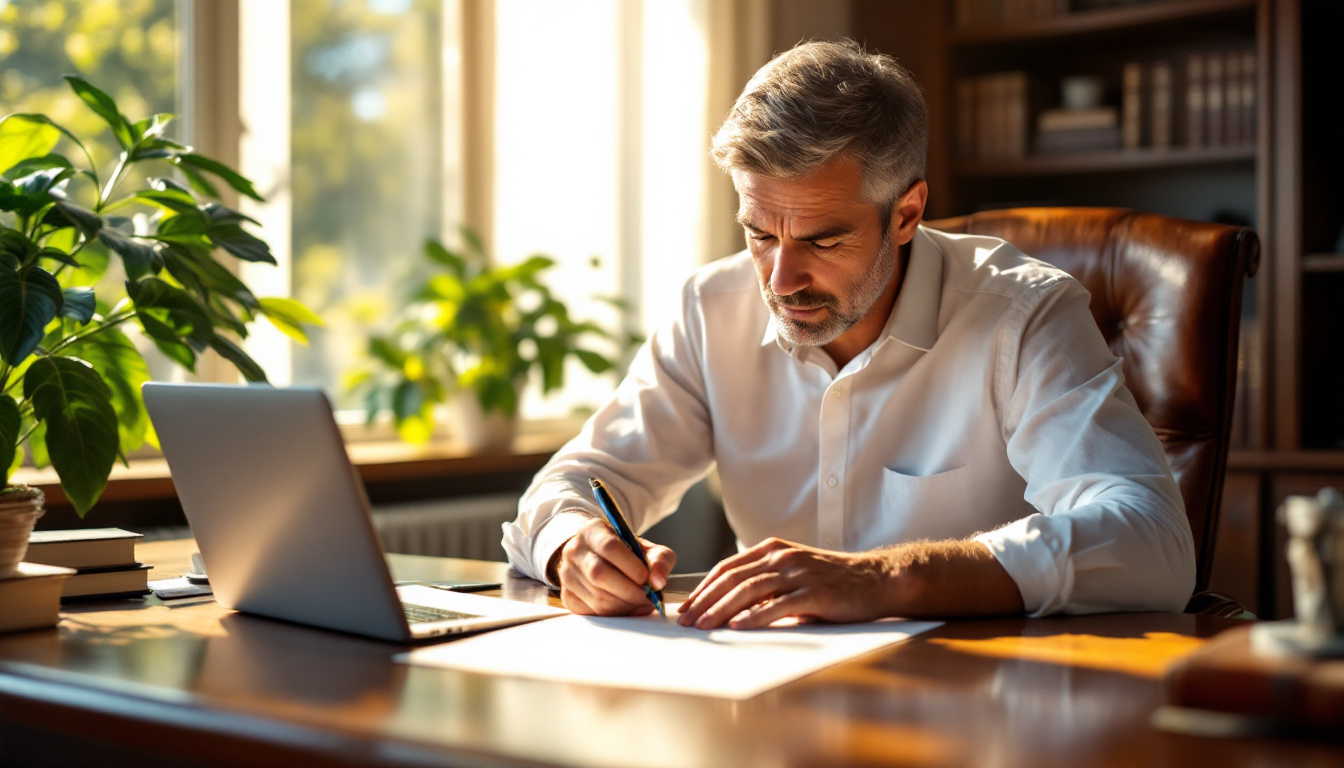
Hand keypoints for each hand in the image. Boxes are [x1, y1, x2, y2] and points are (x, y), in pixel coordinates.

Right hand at [551, 517, 675, 615]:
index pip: (609, 546)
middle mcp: (574, 551)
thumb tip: (658, 581)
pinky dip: (615, 614)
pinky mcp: (568, 596)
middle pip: (599, 574)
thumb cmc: (625, 553)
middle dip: (629, 591)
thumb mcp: (645, 548)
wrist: (598, 558)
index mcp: (592, 531)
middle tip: (647, 596)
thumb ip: (659, 559)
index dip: (630, 566)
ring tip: (641, 602)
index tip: (646, 578)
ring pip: (597, 596)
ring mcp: (567, 574)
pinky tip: (627, 607)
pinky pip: (592, 611)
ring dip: (625, 605)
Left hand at [676, 538, 890, 629]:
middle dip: (705, 600)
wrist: (876, 579)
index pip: (727, 567)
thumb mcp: (793, 575)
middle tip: (687, 620)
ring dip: (722, 609)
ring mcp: (798, 573)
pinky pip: (779, 604)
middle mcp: (782, 557)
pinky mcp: (815, 592)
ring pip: (750, 589)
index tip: (687, 607)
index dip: (703, 588)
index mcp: (773, 550)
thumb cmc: (833, 581)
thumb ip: (766, 585)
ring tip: (704, 626)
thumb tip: (731, 608)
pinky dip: (755, 616)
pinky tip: (739, 626)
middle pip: (733, 578)